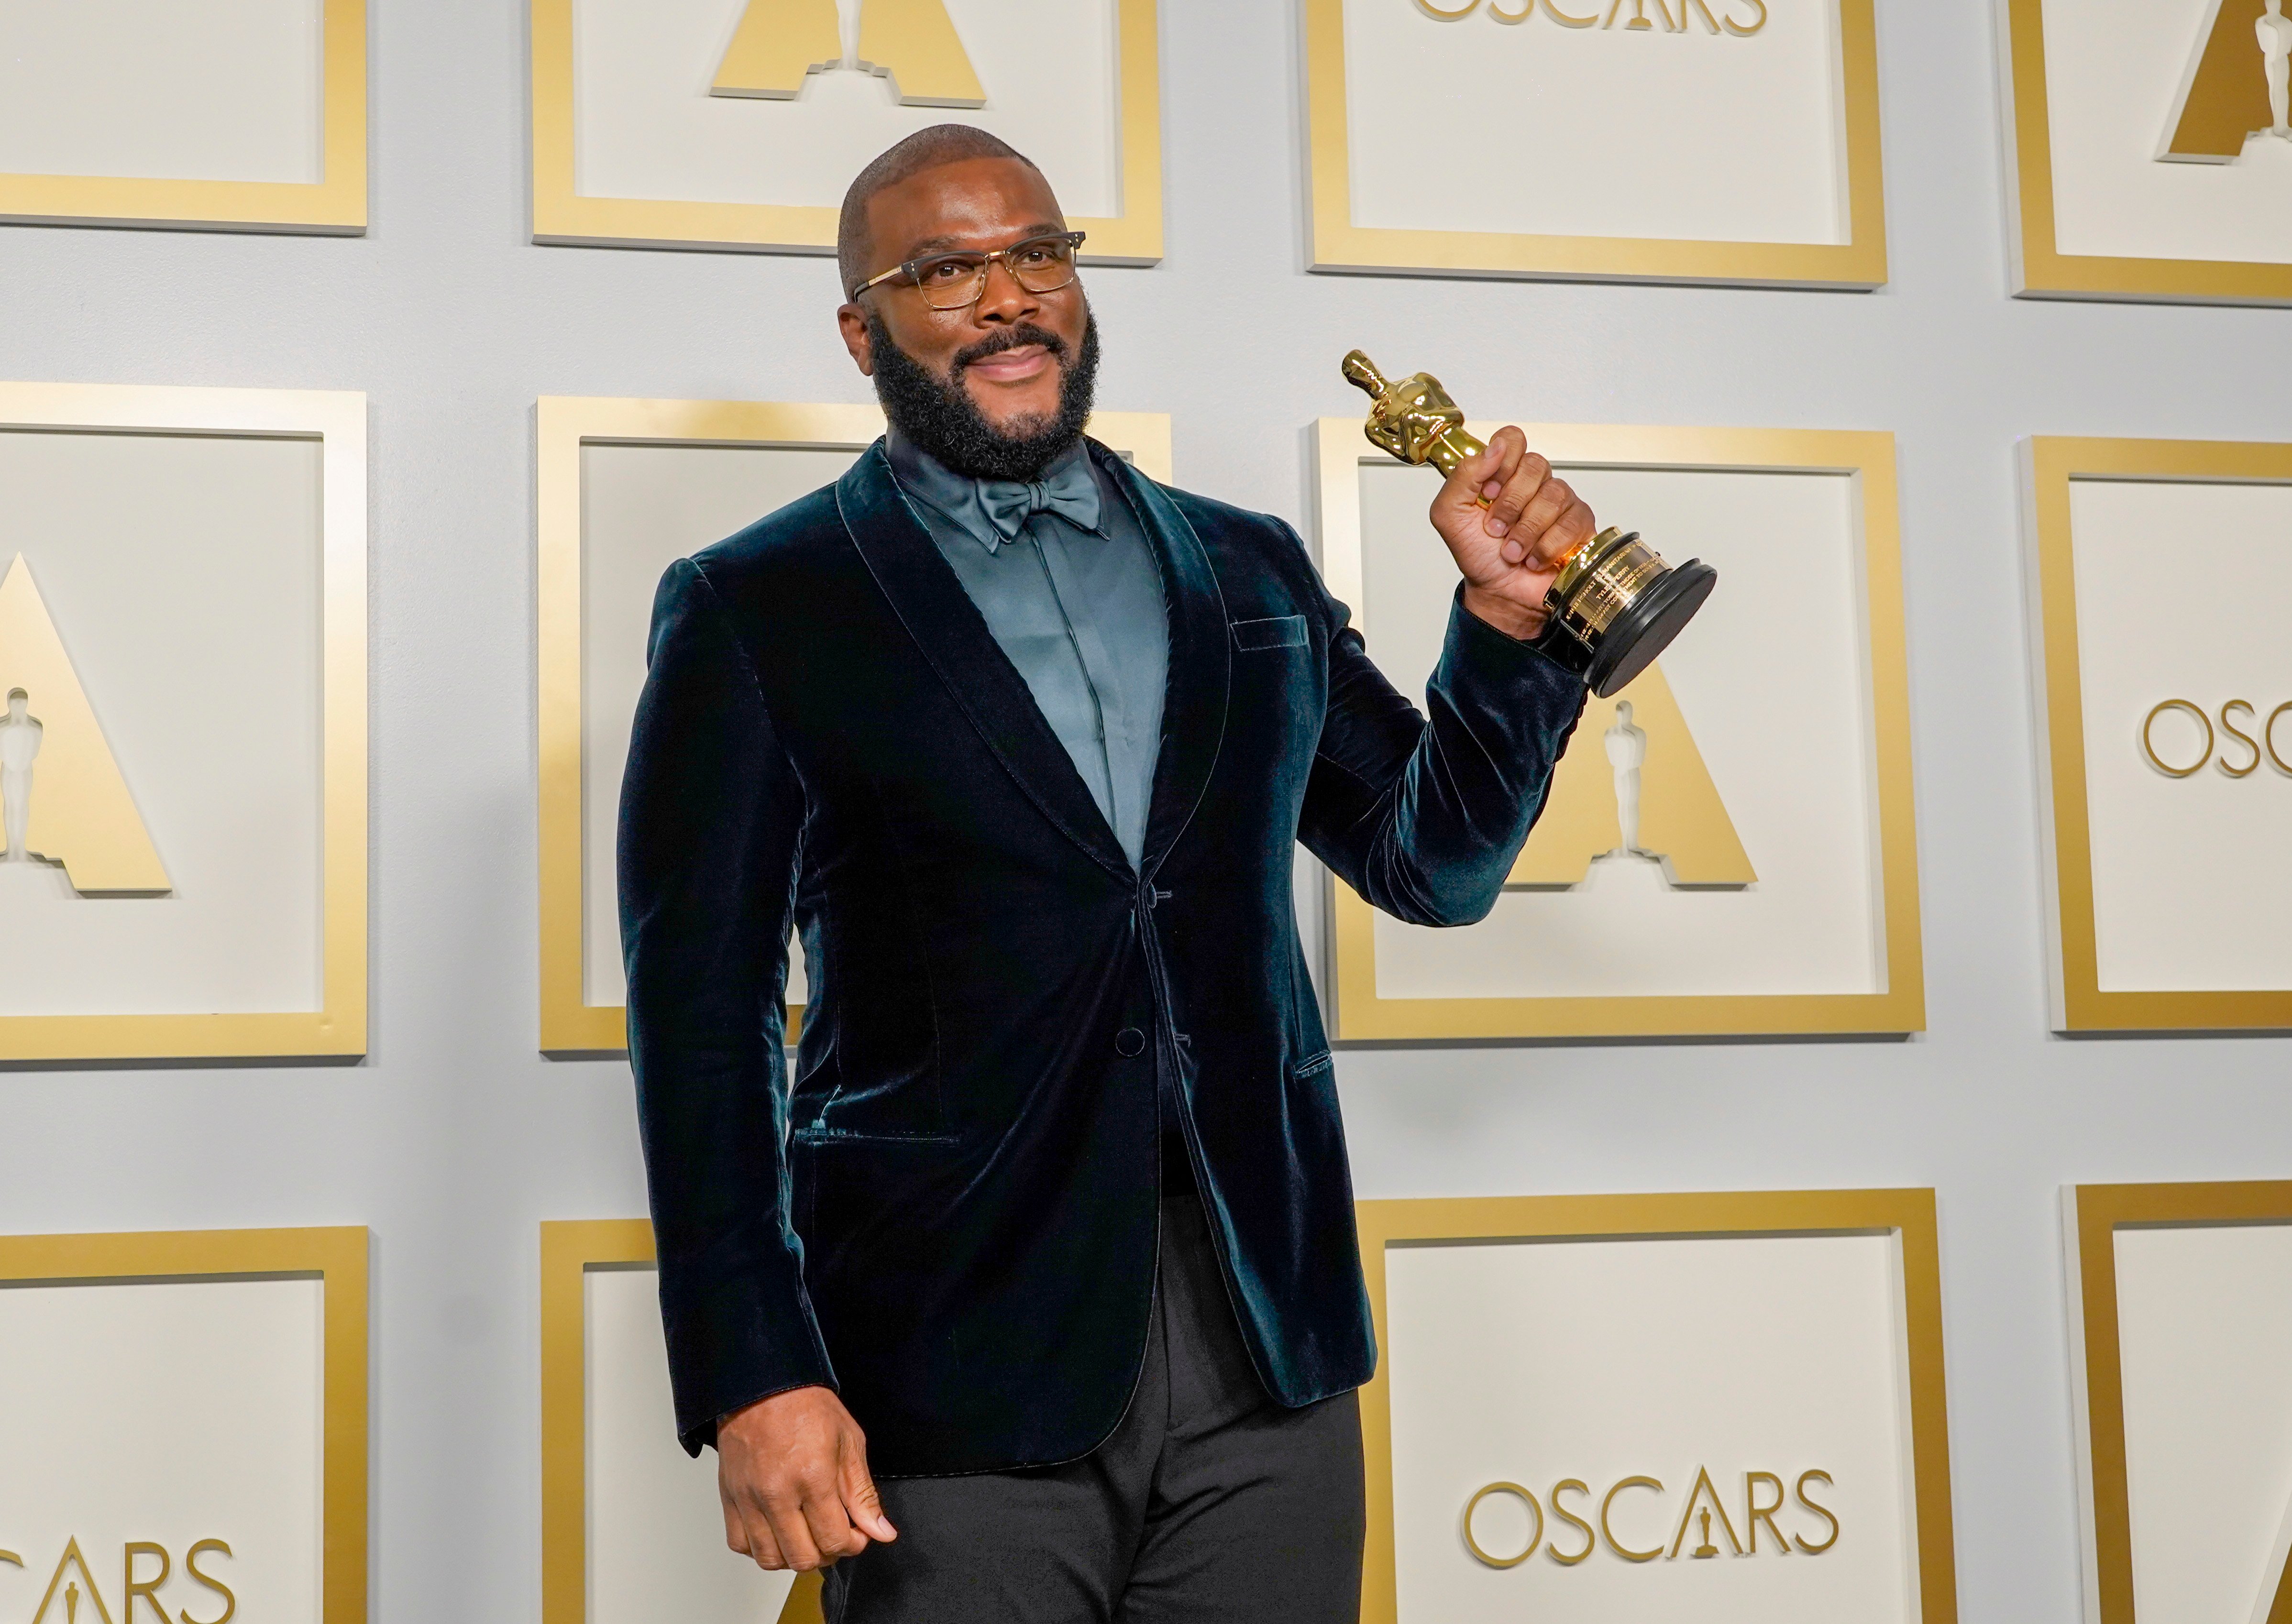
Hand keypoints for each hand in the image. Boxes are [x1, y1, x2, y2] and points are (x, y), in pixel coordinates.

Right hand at [716, 1385, 896, 1571]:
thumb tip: (881, 1532)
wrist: (762, 1384)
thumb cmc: (805, 1406)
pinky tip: (777, 1531)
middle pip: (802, 1558)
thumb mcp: (849, 1442)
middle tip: (834, 1535)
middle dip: (827, 1554)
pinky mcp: (729, 1497)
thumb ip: (863, 1493)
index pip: (833, 1540)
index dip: (853, 1545)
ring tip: (807, 1535)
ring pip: (769, 1558)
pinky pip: (740, 1544)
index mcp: (812, 1477)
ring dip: (793, 1556)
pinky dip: (760, 1547)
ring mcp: (748, 1498)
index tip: (857, 1534)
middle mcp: (776, 1493)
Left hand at [1428, 425, 1598, 641]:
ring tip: (1512, 551)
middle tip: (1496, 529)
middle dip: (1510, 505)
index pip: (1513, 438)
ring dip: (1525, 532)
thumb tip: (1494, 448)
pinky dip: (1545, 548)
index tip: (1488, 492)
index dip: (1502, 462)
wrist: (1498, 593)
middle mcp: (1534, 482)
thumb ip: (1463, 476)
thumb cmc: (1477, 554)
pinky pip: (1570, 523)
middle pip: (1535, 465)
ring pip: (1553, 495)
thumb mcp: (1449, 515)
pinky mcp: (1580, 524)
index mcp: (1503, 472)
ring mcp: (1561, 500)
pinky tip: (1534, 558)